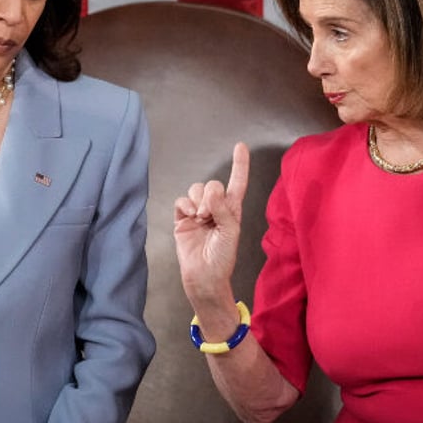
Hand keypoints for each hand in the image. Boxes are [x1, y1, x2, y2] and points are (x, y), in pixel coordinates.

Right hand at [174, 142, 249, 304]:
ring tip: (201, 219)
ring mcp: (198, 212)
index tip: (240, 146)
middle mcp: (216, 207)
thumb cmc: (222, 258)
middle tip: (210, 217)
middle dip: (210, 196)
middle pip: (212, 184)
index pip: (237, 182)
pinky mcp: (182, 218)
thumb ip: (222, 209)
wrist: (204, 276)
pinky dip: (185, 205)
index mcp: (232, 209)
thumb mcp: (230, 232)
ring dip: (198, 201)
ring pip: (196, 189)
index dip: (239, 164)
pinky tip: (190, 217)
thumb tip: (210, 191)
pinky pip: (182, 200)